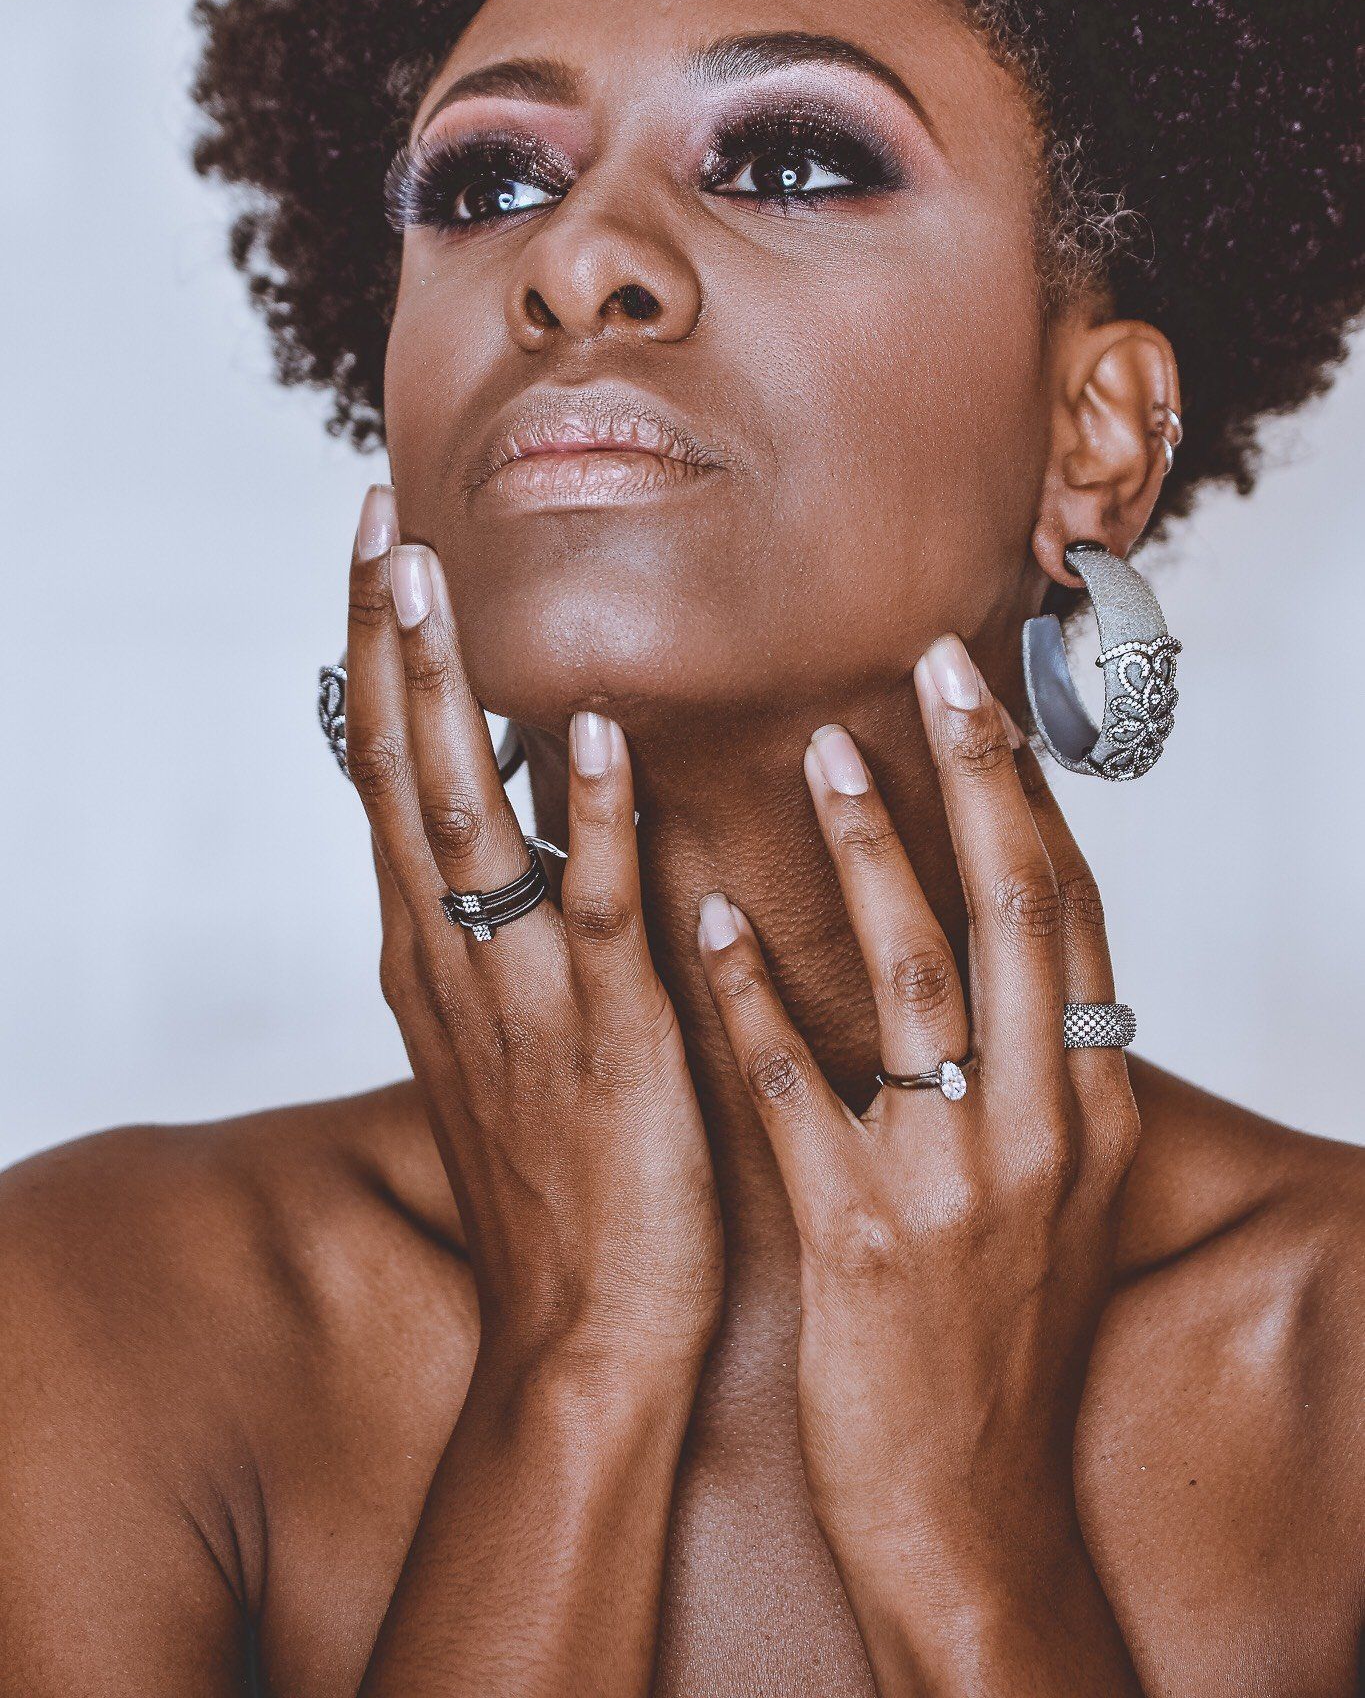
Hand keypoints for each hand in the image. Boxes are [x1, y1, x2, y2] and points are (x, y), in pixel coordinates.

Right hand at [345, 486, 722, 1380]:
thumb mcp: (509, 1034)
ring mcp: (514, 992)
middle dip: (385, 639)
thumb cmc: (561, 1180)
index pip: (385, 773)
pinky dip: (582, 816)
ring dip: (445, 690)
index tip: (377, 553)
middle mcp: (448, 957)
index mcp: (430, 950)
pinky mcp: (599, 1035)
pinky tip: (588, 730)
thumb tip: (534, 824)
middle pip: (395, 769)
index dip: (376, 656)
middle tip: (377, 523)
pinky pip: (586, 907)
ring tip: (430, 577)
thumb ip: (509, 927)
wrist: (586, 1330)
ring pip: (460, 815)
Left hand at [694, 633, 1140, 1595]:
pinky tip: (709, 919)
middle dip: (977, 778)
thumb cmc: (997, 1343)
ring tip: (822, 755)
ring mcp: (952, 1181)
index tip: (990, 697)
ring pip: (917, 981)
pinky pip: (797, 1091)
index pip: (1069, 919)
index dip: (1032, 798)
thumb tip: (1003, 960)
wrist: (968, 1511)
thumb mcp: (1050, 1197)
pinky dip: (755, 999)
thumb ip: (1030, 1075)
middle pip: (1015, 916)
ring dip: (868, 857)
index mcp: (1086, 1109)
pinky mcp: (857, 1235)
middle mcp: (1036, 1127)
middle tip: (934, 663)